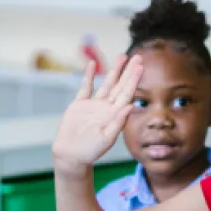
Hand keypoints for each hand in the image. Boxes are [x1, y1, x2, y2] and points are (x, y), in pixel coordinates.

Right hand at [52, 55, 142, 174]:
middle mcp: (106, 108)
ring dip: (114, 70)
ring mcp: (93, 105)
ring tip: (121, 56)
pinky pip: (86, 88)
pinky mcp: (80, 105)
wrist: (71, 155)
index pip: (127, 93)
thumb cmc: (90, 151)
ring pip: (106, 83)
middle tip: (137, 56)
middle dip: (128, 71)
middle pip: (120, 85)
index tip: (140, 66)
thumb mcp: (106, 138)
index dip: (133, 80)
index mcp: (114, 115)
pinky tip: (93, 65)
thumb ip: (118, 122)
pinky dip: (89, 76)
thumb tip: (130, 106)